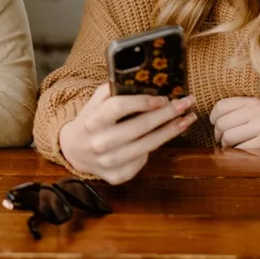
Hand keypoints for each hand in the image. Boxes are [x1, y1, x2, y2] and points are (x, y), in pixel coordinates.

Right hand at [59, 83, 196, 184]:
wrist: (73, 150)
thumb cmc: (90, 121)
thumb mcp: (94, 102)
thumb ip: (113, 91)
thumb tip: (143, 82)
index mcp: (92, 121)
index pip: (119, 107)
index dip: (142, 102)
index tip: (163, 98)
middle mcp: (99, 143)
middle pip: (140, 126)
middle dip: (167, 114)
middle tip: (186, 104)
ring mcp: (108, 162)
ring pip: (148, 146)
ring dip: (171, 131)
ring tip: (187, 119)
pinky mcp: (116, 176)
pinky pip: (143, 161)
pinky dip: (154, 149)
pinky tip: (162, 137)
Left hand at [209, 97, 259, 148]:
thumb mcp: (259, 109)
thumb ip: (241, 110)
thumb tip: (216, 120)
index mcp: (250, 101)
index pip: (221, 106)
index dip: (213, 117)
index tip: (215, 123)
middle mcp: (254, 111)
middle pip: (221, 123)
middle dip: (218, 134)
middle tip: (221, 140)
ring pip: (228, 137)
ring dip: (225, 145)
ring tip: (230, 147)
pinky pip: (240, 149)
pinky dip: (237, 153)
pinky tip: (241, 153)